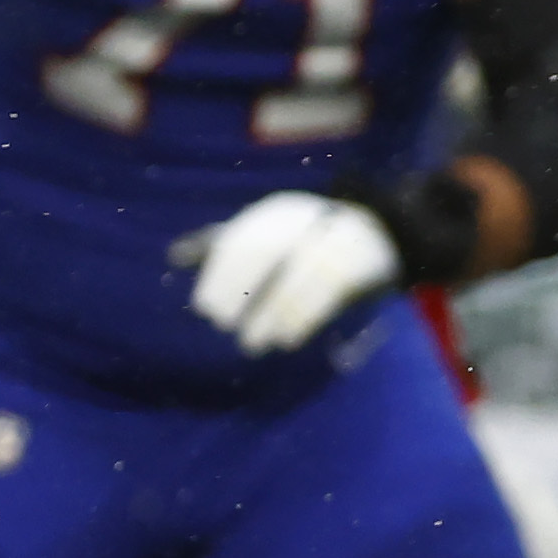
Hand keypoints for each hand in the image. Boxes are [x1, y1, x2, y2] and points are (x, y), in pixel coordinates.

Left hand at [186, 191, 406, 353]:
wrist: (382, 233)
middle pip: (266, 252)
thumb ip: (224, 246)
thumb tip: (175, 256)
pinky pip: (327, 292)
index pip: (242, 241)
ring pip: (296, 276)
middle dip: (240, 289)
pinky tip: (286, 340)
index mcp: (278, 214)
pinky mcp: (360, 264)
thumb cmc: (311, 241)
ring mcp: (335, 241)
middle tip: (221, 324)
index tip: (205, 308)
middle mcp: (306, 220)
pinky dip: (303, 317)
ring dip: (270, 313)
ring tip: (252, 343)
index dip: (220, 274)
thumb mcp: (268, 236)